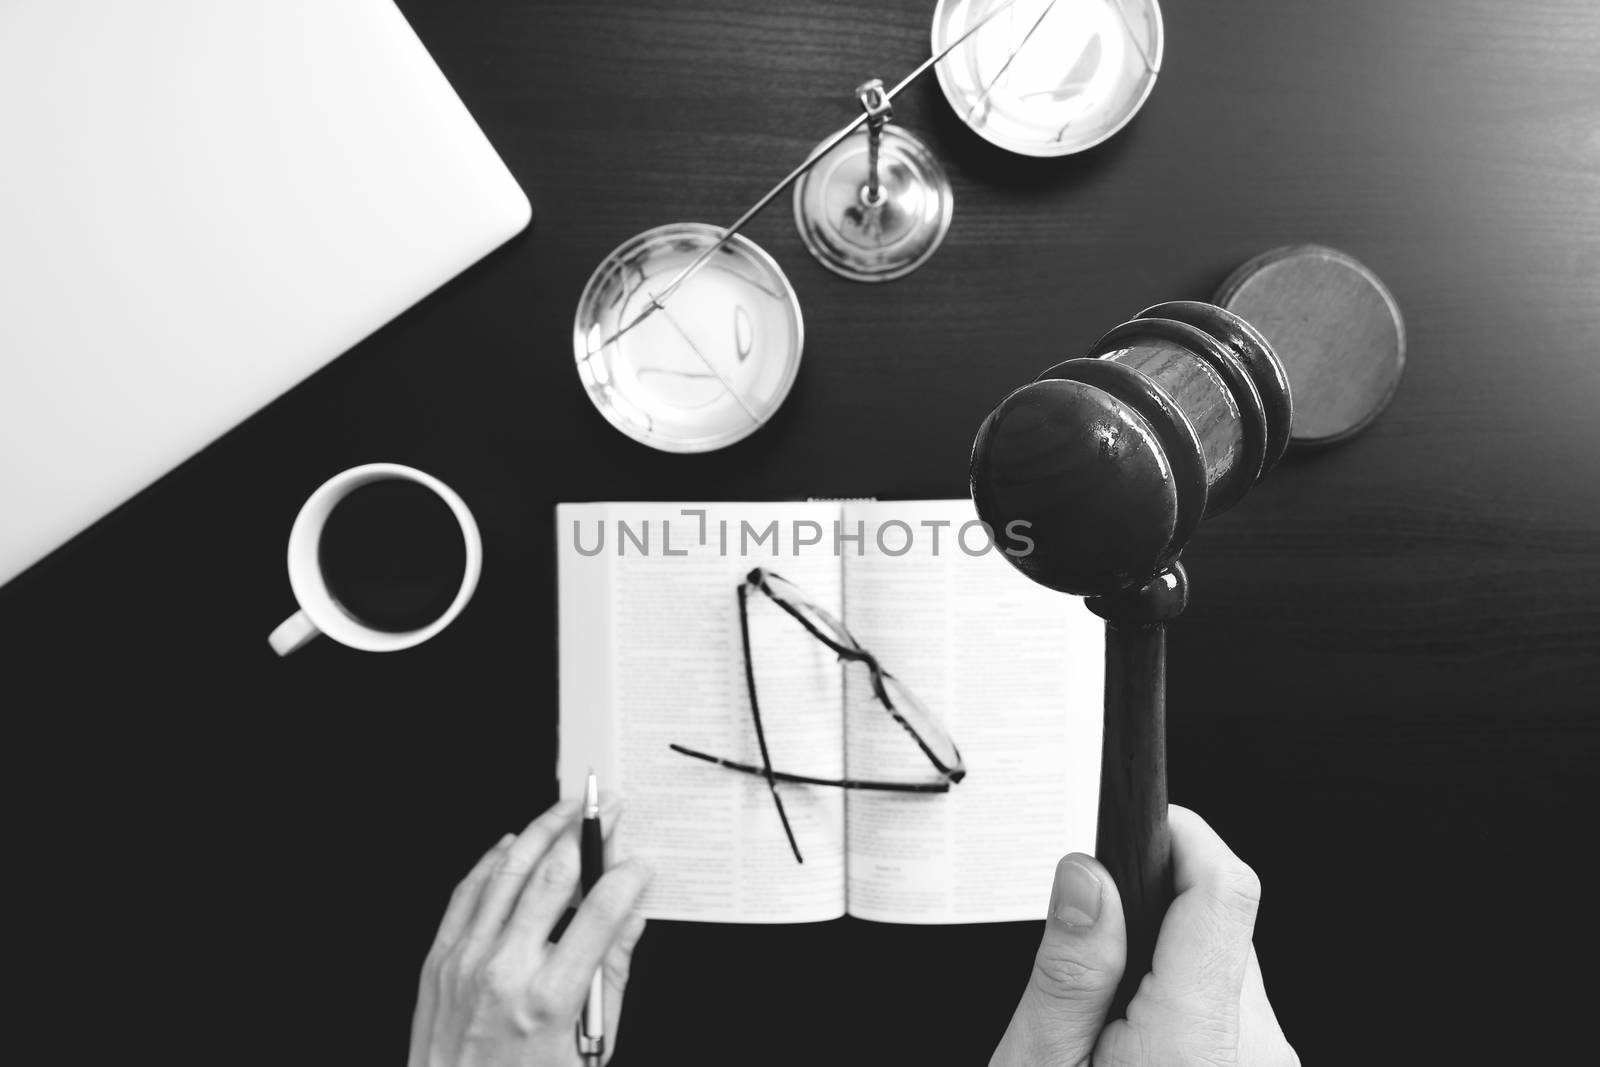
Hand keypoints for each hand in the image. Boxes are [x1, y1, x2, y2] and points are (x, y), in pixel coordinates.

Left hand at [408, 798, 651, 1066]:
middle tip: (607, 807)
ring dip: (542, 830)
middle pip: (553, 877)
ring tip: (566, 808)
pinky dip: (493, 860)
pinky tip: (514, 843)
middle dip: (587, 832)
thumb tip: (633, 916)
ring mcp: (466, 960)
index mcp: (549, 999)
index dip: (627, 878)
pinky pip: (468, 891)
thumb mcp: (589, 1045)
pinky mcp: (440, 959)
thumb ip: (612, 972)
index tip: (641, 863)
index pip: (601, 913)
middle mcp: (504, 971)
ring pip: (507, 871)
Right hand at [991, 805, 1297, 1066]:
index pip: (1223, 889)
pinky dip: (1179, 1007)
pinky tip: (1128, 1044)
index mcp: (1194, 1040)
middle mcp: (1251, 1051)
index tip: (1134, 823)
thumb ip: (1070, 974)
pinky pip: (1227, 1015)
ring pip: (1219, 969)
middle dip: (1151, 911)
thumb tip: (1086, 875)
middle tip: (1082, 938)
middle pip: (1218, 926)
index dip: (1181, 836)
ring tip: (1096, 1012)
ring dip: (1164, 966)